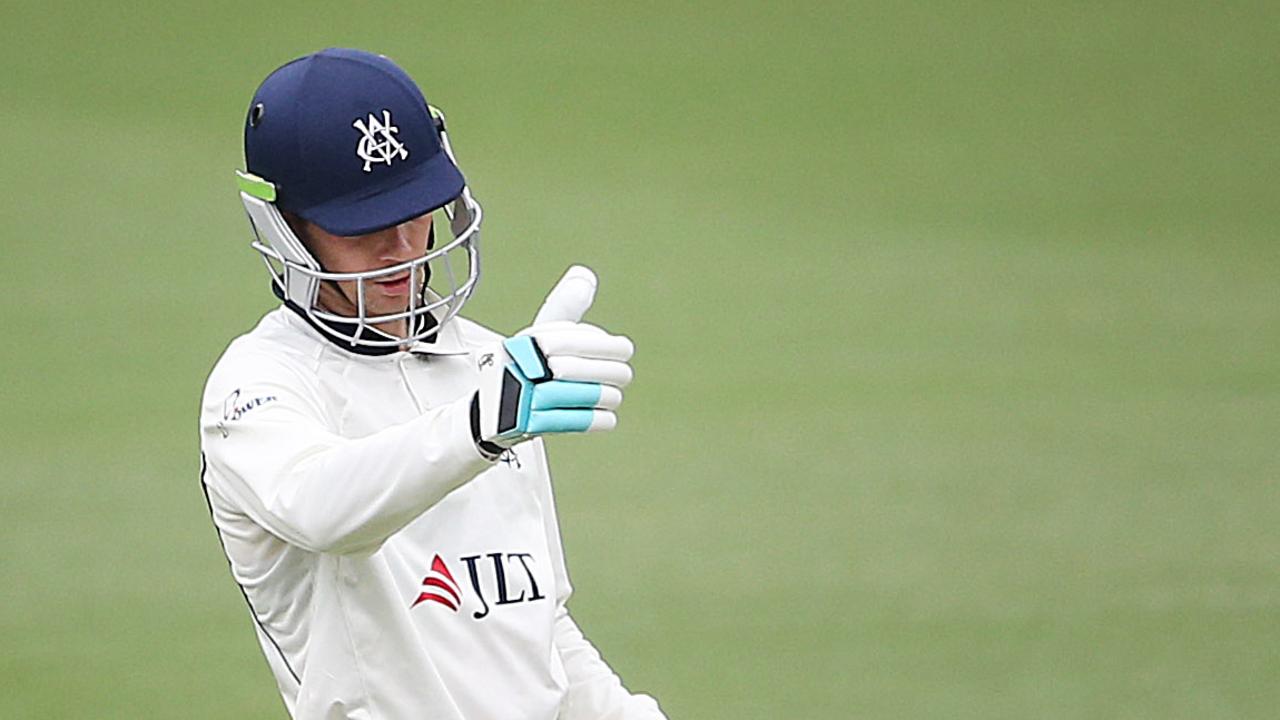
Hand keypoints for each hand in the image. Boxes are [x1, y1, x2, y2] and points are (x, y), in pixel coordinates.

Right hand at [473, 266, 633, 451]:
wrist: (491, 410)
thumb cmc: (524, 367)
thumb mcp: (538, 334)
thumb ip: (564, 306)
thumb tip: (584, 275)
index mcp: (526, 341)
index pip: (573, 340)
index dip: (606, 345)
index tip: (625, 349)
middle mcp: (521, 366)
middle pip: (580, 369)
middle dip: (612, 372)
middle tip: (624, 375)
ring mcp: (523, 397)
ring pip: (581, 396)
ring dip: (607, 396)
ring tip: (614, 395)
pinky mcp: (529, 424)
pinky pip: (575, 421)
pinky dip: (597, 419)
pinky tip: (607, 416)